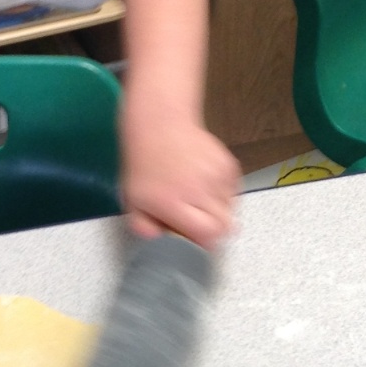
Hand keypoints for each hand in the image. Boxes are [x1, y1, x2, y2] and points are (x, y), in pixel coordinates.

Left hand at [121, 114, 239, 246]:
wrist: (160, 124)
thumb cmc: (143, 166)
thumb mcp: (132, 200)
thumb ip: (144, 227)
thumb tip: (162, 242)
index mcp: (174, 202)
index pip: (207, 233)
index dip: (204, 242)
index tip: (194, 238)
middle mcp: (200, 190)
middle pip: (225, 225)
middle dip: (213, 229)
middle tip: (197, 222)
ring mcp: (218, 176)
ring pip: (230, 209)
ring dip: (217, 211)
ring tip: (198, 199)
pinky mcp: (229, 165)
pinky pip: (233, 191)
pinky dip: (222, 194)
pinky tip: (204, 184)